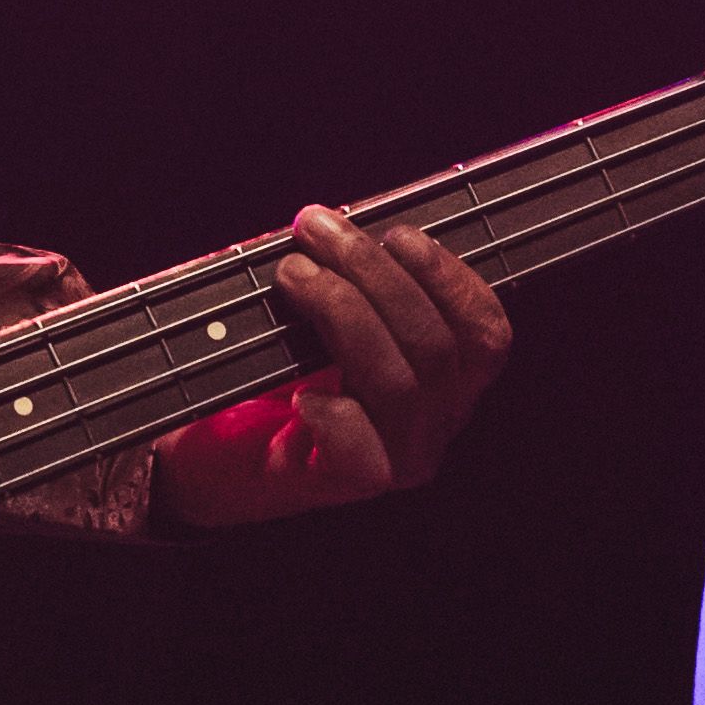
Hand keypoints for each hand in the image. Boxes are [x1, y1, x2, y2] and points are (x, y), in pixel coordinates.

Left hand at [152, 204, 511, 529]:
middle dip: (374, 273)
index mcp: (446, 374)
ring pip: (400, 384)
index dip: (449, 277)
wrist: (219, 449)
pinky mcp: (352, 482)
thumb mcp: (322, 312)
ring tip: (293, 276)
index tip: (395, 232)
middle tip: (314, 230)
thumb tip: (334, 222)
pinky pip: (360, 447)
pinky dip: (332, 412)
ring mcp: (400, 456)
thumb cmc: (274, 372)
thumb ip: (347, 274)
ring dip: (344, 312)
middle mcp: (436, 420)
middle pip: (436, 346)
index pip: (484, 331)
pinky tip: (299, 393)